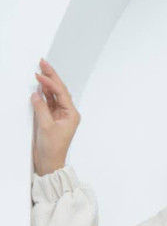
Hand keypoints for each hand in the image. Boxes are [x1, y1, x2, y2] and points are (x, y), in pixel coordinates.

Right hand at [31, 58, 80, 175]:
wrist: (49, 162)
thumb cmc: (52, 149)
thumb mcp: (46, 126)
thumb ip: (41, 108)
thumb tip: (37, 94)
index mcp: (71, 115)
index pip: (61, 93)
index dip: (50, 82)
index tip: (40, 74)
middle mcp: (67, 113)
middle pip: (59, 90)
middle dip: (51, 76)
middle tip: (43, 63)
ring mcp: (59, 115)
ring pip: (53, 94)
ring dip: (47, 83)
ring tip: (40, 70)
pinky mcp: (51, 118)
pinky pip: (47, 102)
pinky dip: (43, 93)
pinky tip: (39, 86)